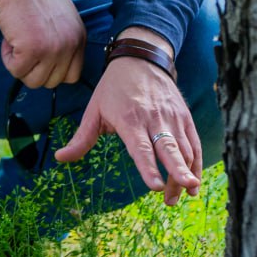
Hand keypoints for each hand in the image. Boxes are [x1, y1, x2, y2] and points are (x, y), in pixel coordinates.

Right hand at [0, 0, 86, 88]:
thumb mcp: (60, 17)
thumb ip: (62, 41)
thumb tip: (50, 67)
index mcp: (79, 37)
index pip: (71, 76)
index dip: (51, 71)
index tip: (39, 58)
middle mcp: (70, 44)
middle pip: (52, 82)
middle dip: (33, 69)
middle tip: (23, 46)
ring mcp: (52, 48)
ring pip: (34, 81)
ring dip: (20, 65)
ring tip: (17, 42)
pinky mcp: (32, 49)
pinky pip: (16, 71)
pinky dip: (7, 58)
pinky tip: (9, 39)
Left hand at [54, 50, 202, 204]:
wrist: (141, 59)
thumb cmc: (114, 88)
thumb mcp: (94, 110)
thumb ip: (81, 138)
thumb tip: (60, 159)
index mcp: (130, 119)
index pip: (141, 148)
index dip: (148, 168)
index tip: (156, 187)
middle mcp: (154, 119)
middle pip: (169, 149)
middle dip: (177, 173)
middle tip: (177, 197)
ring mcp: (173, 118)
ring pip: (184, 150)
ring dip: (184, 175)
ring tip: (179, 197)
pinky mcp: (185, 117)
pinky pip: (194, 144)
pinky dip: (196, 164)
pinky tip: (193, 183)